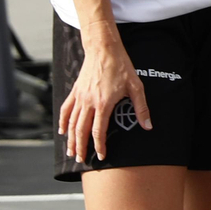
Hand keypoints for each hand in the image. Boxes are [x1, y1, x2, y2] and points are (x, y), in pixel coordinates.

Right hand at [58, 23, 150, 162]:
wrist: (104, 50)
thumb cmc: (121, 67)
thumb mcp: (136, 87)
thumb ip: (141, 108)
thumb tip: (148, 126)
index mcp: (103, 103)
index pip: (98, 131)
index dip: (99, 145)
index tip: (100, 156)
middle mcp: (88, 102)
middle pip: (81, 130)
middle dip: (81, 147)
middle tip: (80, 160)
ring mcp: (80, 97)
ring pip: (72, 123)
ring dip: (70, 139)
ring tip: (71, 152)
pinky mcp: (75, 91)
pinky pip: (66, 110)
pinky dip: (63, 122)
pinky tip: (62, 131)